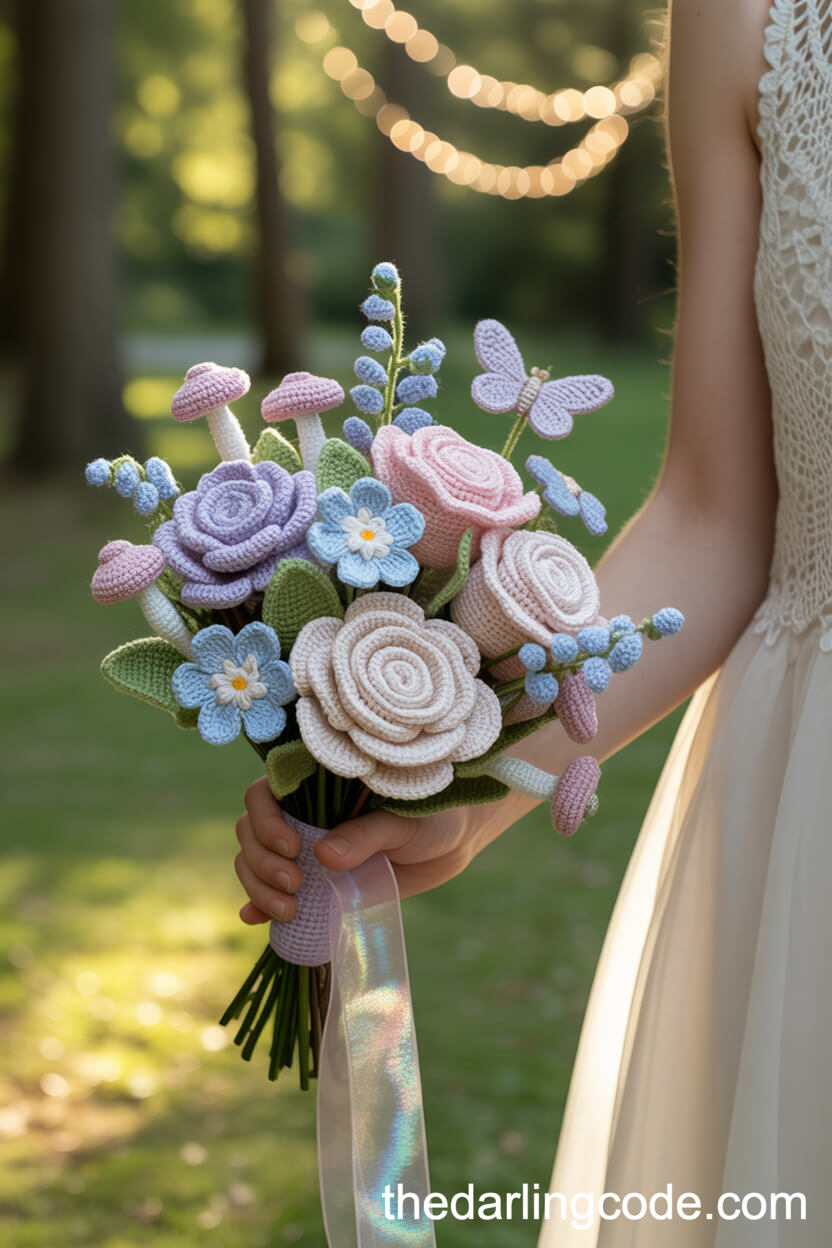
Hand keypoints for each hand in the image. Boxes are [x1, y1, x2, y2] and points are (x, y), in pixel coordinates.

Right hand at [234, 775, 482, 924]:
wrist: (452, 843)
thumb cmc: (432, 815)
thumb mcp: (404, 821)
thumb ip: (367, 834)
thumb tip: (324, 857)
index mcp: (318, 787)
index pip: (264, 794)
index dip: (266, 821)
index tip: (292, 847)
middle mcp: (303, 815)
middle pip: (252, 832)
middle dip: (262, 861)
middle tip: (295, 884)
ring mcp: (305, 850)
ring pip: (255, 862)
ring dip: (259, 887)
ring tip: (288, 911)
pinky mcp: (315, 882)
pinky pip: (274, 891)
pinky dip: (259, 906)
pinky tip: (254, 919)